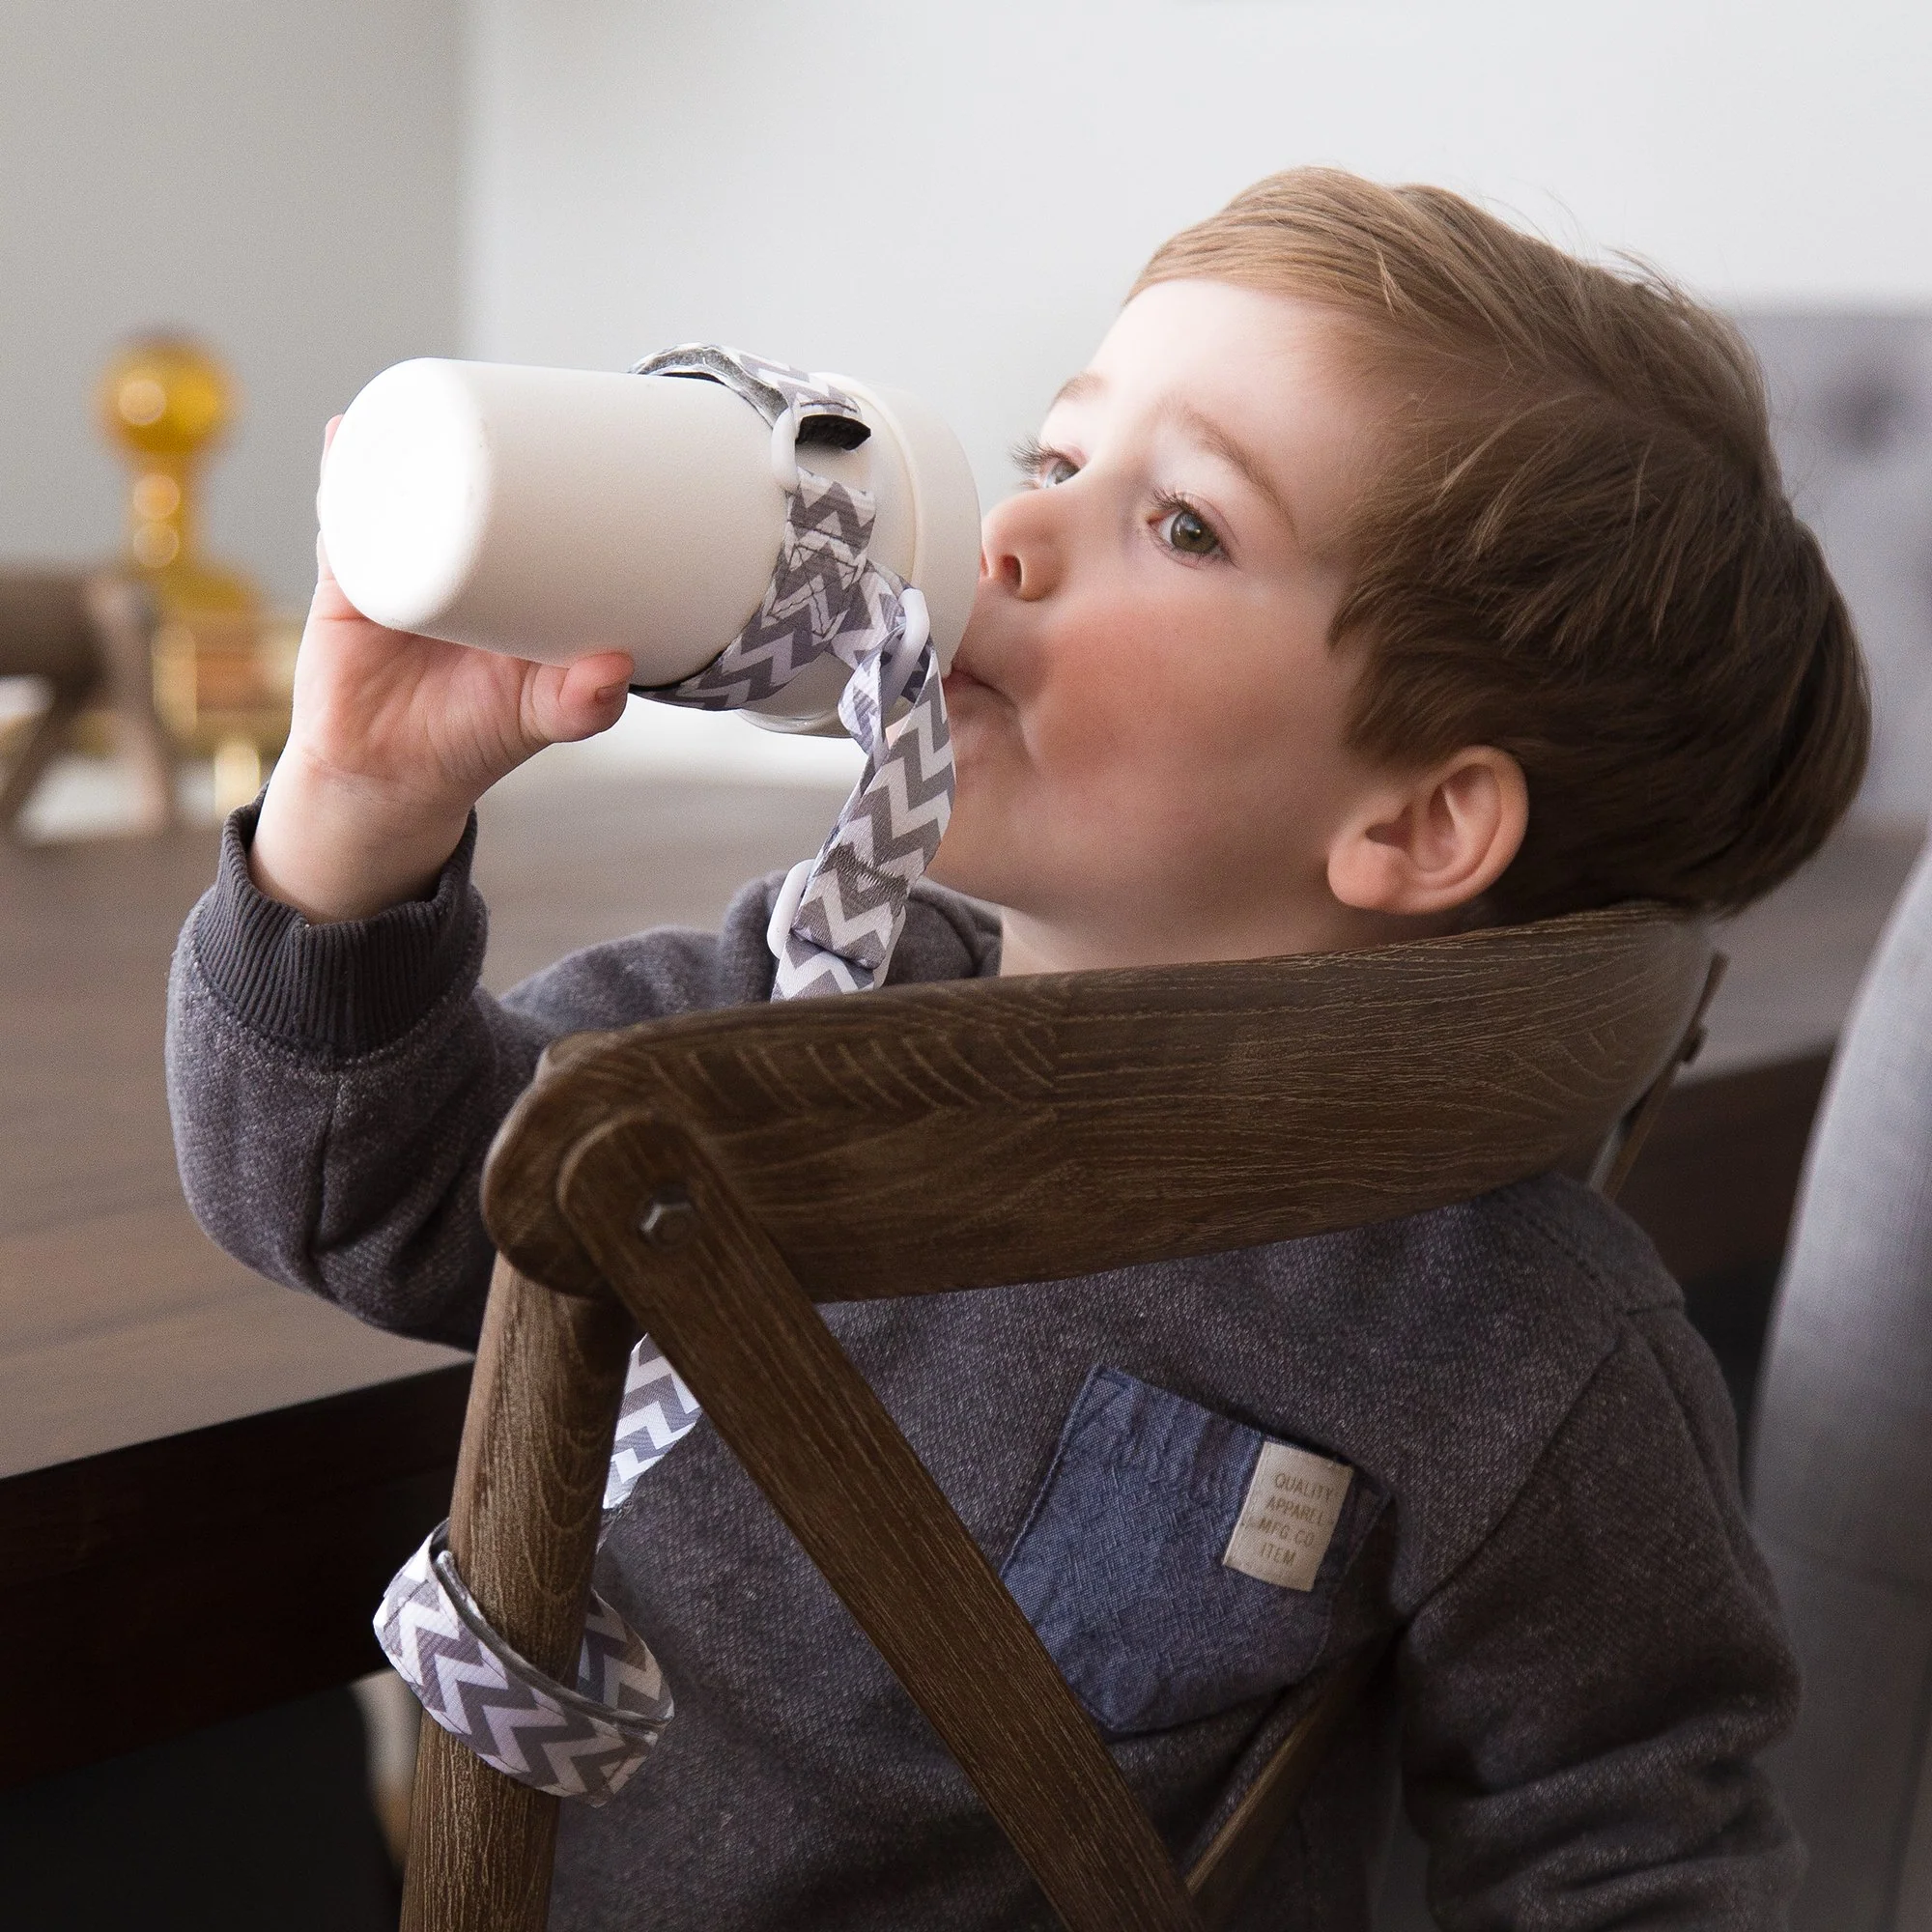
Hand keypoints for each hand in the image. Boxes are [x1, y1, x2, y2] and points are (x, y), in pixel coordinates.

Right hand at [251, 420, 633, 921]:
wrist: (388, 782)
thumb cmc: (474, 741)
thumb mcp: (538, 719)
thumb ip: (581, 703)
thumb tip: (618, 667)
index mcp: (510, 584)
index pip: (532, 510)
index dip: (551, 466)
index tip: (586, 418)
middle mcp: (456, 563)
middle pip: (467, 485)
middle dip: (482, 436)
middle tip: (513, 389)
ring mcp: (400, 564)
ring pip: (405, 488)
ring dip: (410, 438)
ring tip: (430, 394)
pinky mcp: (348, 581)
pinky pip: (345, 515)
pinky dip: (346, 472)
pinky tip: (349, 431)